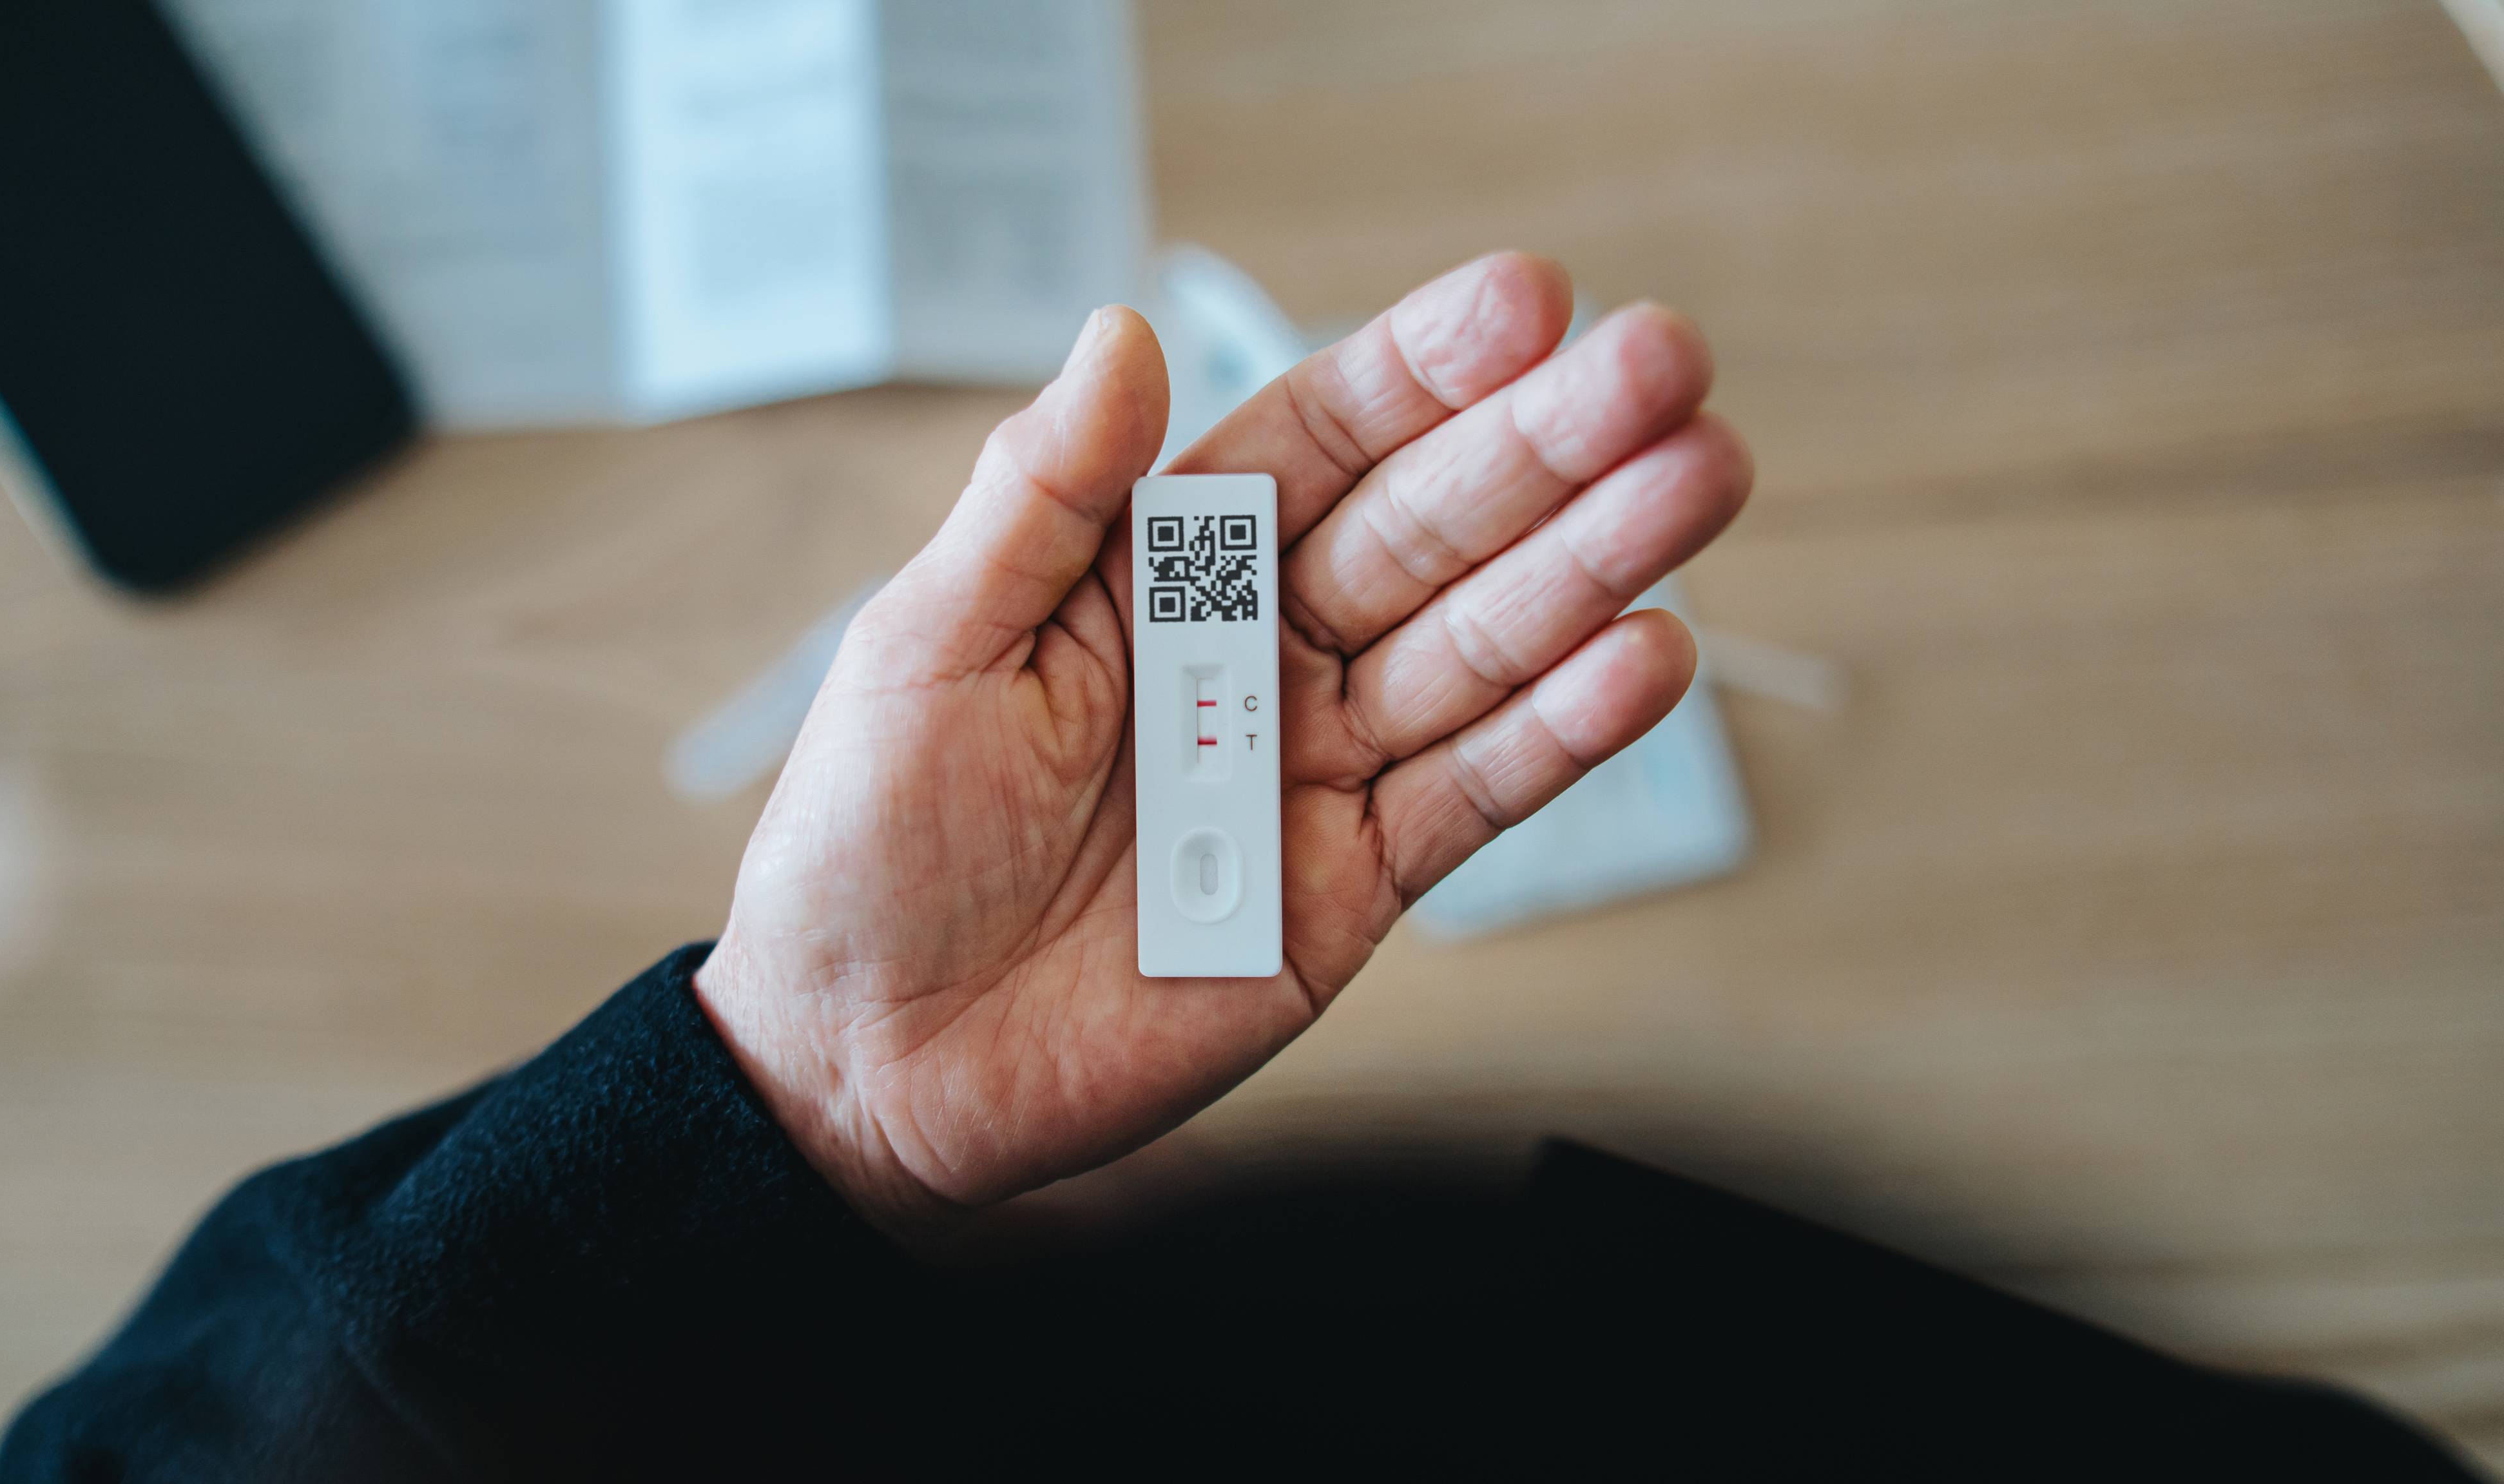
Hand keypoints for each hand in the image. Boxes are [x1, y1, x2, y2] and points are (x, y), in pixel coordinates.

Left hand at [695, 254, 1750, 1237]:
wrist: (865, 1063)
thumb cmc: (868, 844)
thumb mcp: (927, 643)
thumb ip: (1041, 496)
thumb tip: (1122, 335)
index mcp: (1158, 574)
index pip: (1314, 443)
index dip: (1420, 373)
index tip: (1527, 304)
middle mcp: (1257, 655)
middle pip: (1426, 531)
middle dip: (1546, 450)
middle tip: (1665, 367)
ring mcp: (1313, 770)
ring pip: (1477, 650)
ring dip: (1591, 567)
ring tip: (1701, 479)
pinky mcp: (1349, 890)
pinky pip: (1469, 798)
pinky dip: (1558, 734)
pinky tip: (1644, 656)